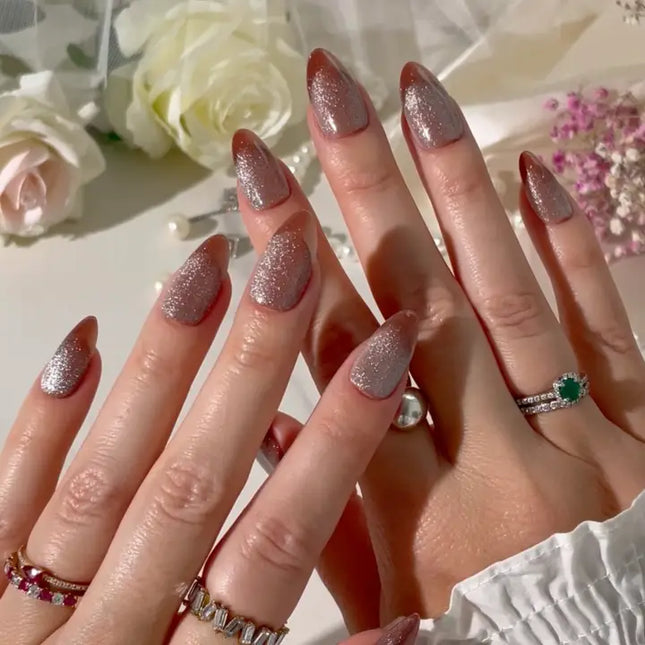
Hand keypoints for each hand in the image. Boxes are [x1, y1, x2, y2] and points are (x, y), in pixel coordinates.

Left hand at [0, 213, 419, 643]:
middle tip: (290, 267)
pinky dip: (42, 424)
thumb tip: (413, 624)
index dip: (335, 448)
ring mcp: (28, 609)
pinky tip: (79, 344)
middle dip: (250, 370)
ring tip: (205, 272)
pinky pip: (4, 499)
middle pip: (192, 485)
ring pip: (105, 475)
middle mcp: (111, 633)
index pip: (276, 545)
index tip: (380, 356)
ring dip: (159, 368)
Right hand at [235, 50, 644, 625]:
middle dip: (364, 187)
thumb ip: (325, 521)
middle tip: (329, 96)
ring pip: (510, 291)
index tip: (259, 178)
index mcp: (430, 516)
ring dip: (458, 185)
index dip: (292, 259)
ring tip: (418, 98)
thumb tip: (261, 426)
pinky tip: (535, 170)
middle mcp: (507, 462)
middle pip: (419, 297)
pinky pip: (605, 320)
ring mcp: (588, 436)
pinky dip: (569, 242)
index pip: (342, 358)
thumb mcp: (388, 605)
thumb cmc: (490, 642)